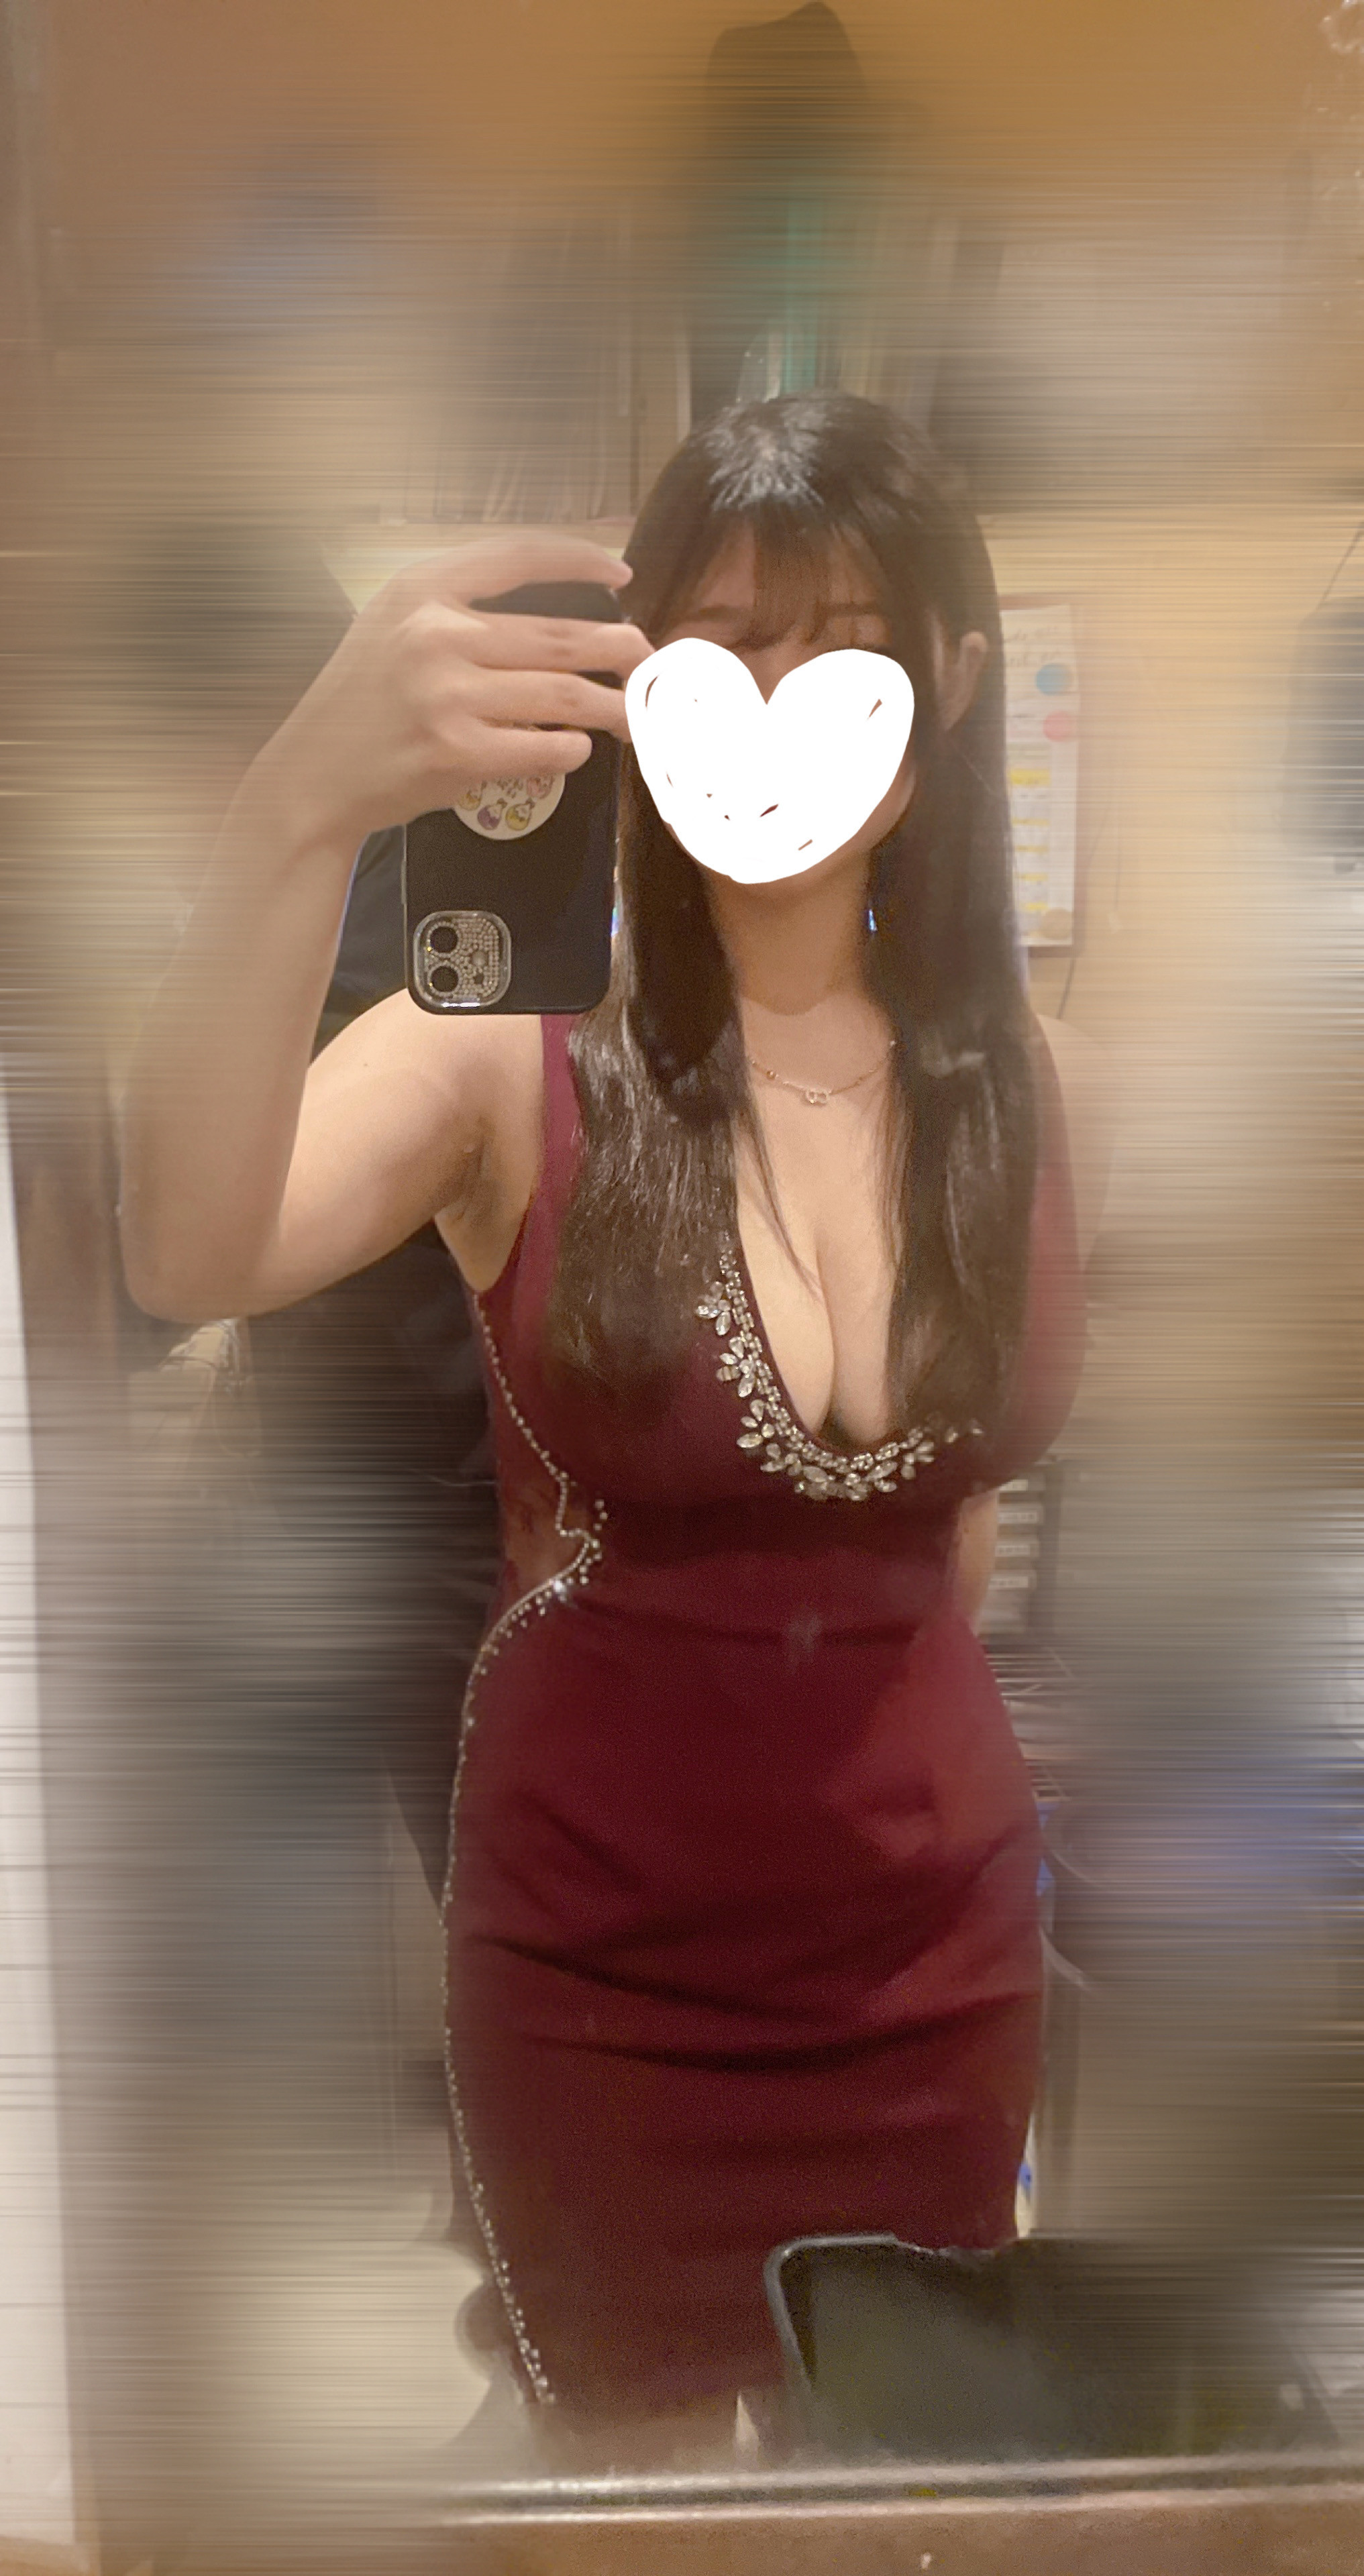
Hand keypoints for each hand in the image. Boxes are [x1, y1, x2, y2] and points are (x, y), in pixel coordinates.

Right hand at [248, 535, 649, 848]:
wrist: (314, 774)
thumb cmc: (362, 701)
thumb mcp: (392, 626)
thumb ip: (458, 610)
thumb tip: (554, 617)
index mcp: (419, 589)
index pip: (518, 556)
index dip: (581, 557)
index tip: (623, 573)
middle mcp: (434, 634)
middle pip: (561, 636)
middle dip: (620, 648)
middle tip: (648, 661)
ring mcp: (447, 696)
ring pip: (564, 694)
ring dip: (613, 705)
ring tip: (634, 713)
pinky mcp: (458, 753)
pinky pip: (545, 746)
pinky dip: (573, 748)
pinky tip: (578, 747)